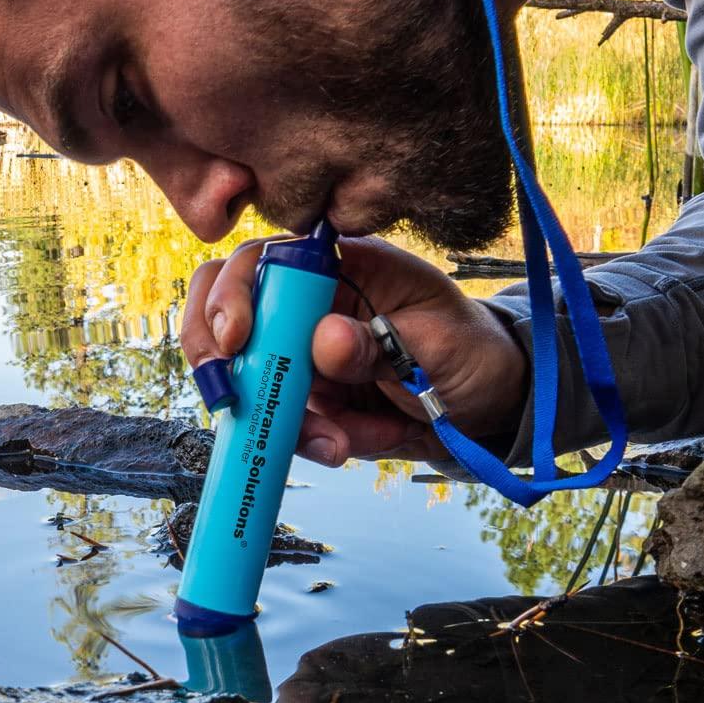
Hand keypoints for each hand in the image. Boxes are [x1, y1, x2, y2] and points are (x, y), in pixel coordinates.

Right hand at [180, 235, 528, 465]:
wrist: (483, 404)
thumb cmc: (468, 352)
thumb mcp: (438, 345)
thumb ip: (382, 342)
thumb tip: (324, 339)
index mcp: (341, 267)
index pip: (263, 260)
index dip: (234, 293)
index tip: (236, 340)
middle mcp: (308, 304)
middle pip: (224, 312)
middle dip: (220, 359)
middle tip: (232, 401)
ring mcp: (300, 352)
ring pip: (249, 381)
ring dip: (287, 421)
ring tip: (345, 441)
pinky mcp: (304, 396)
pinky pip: (280, 422)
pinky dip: (311, 440)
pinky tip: (355, 442)